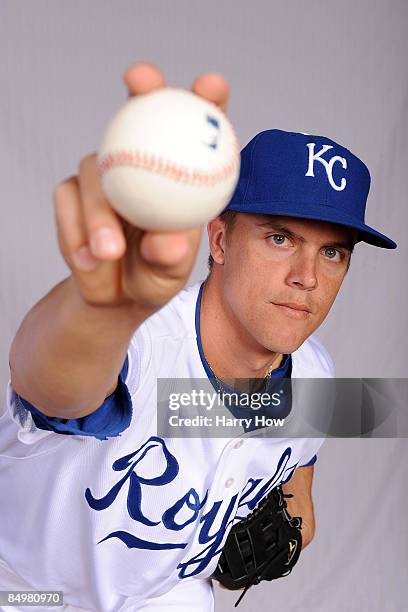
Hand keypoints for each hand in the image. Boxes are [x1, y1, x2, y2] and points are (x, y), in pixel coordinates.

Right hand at [53, 63, 229, 311]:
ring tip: (108, 251)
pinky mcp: (71, 192)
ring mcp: (103, 175)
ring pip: (95, 168)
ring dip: (99, 210)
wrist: (111, 296)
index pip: (197, 132)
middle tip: (142, 79)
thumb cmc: (151, 276)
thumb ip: (167, 258)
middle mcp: (140, 163)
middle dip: (144, 87)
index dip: (207, 100)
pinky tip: (89, 260)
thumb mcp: (166, 275)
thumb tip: (167, 242)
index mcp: (177, 176)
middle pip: (140, 114)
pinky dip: (76, 232)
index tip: (212, 84)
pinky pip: (68, 201)